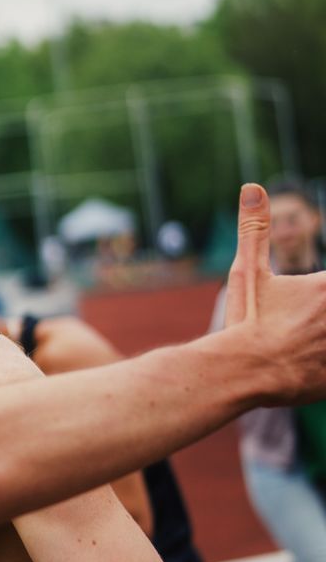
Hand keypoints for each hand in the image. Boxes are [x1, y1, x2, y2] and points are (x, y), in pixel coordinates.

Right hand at [224, 184, 325, 402]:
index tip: (316, 296)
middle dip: (322, 314)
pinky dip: (325, 367)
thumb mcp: (248, 272)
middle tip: (306, 319)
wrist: (243, 374)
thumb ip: (255, 230)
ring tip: (313, 339)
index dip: (322, 291)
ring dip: (325, 337)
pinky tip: (315, 364)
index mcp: (325, 288)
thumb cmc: (247, 322)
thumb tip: (252, 188)